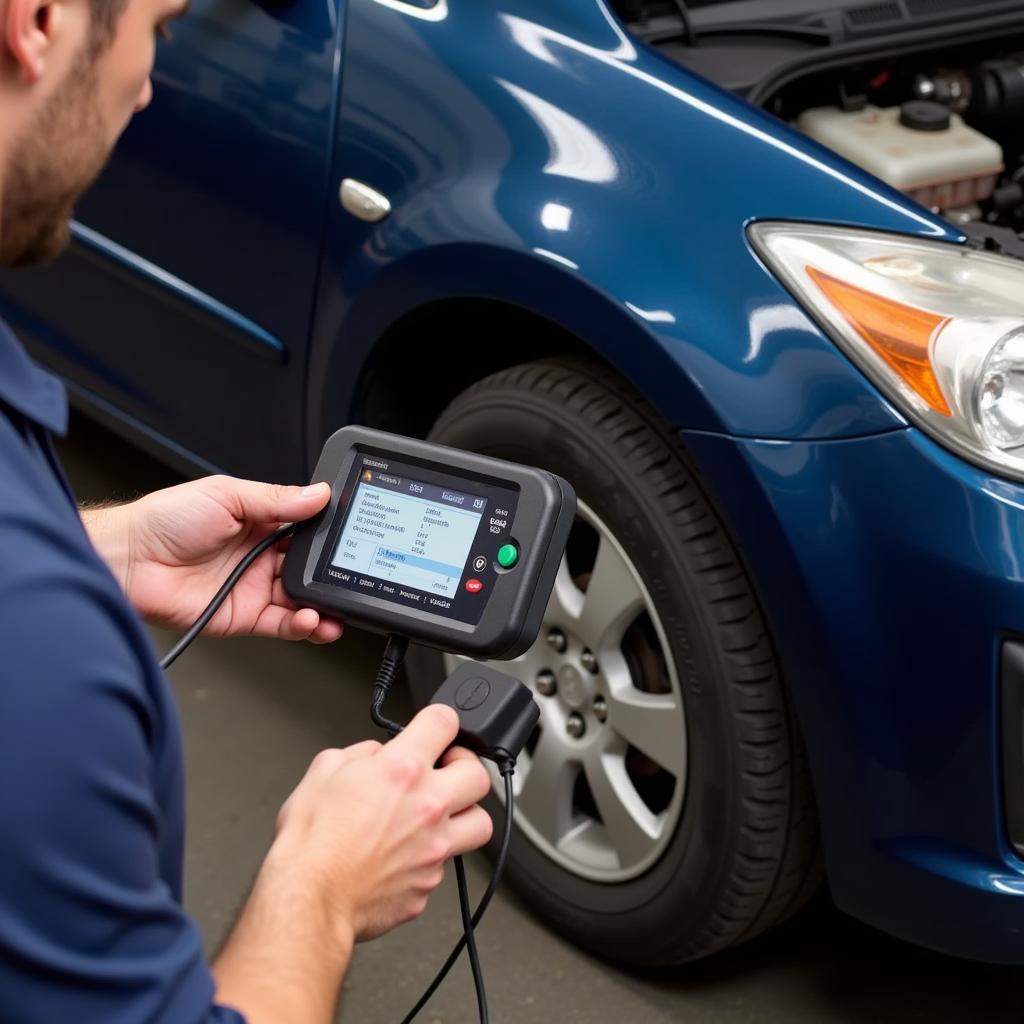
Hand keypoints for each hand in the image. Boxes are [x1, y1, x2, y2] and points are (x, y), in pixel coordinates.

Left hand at [83, 475, 342, 641]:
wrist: (128, 561)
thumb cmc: (164, 521)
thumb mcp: (227, 495)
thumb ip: (277, 499)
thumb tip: (318, 493)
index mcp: (261, 522)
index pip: (307, 531)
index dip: (330, 538)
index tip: (352, 542)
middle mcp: (261, 556)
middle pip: (310, 569)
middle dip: (333, 576)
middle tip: (352, 578)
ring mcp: (254, 588)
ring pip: (301, 600)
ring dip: (323, 606)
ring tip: (336, 608)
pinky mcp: (244, 617)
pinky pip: (282, 625)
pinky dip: (302, 626)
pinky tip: (311, 620)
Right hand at [272, 704, 492, 940]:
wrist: (308, 897)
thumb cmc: (311, 841)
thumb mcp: (324, 770)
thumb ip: (360, 753)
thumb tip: (376, 755)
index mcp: (402, 770)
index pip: (445, 722)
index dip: (439, 720)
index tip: (434, 728)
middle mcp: (428, 806)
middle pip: (478, 774)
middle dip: (463, 766)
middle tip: (445, 770)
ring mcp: (434, 848)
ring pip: (480, 823)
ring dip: (465, 813)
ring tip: (445, 813)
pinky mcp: (428, 884)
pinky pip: (445, 864)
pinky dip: (431, 856)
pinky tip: (409, 853)